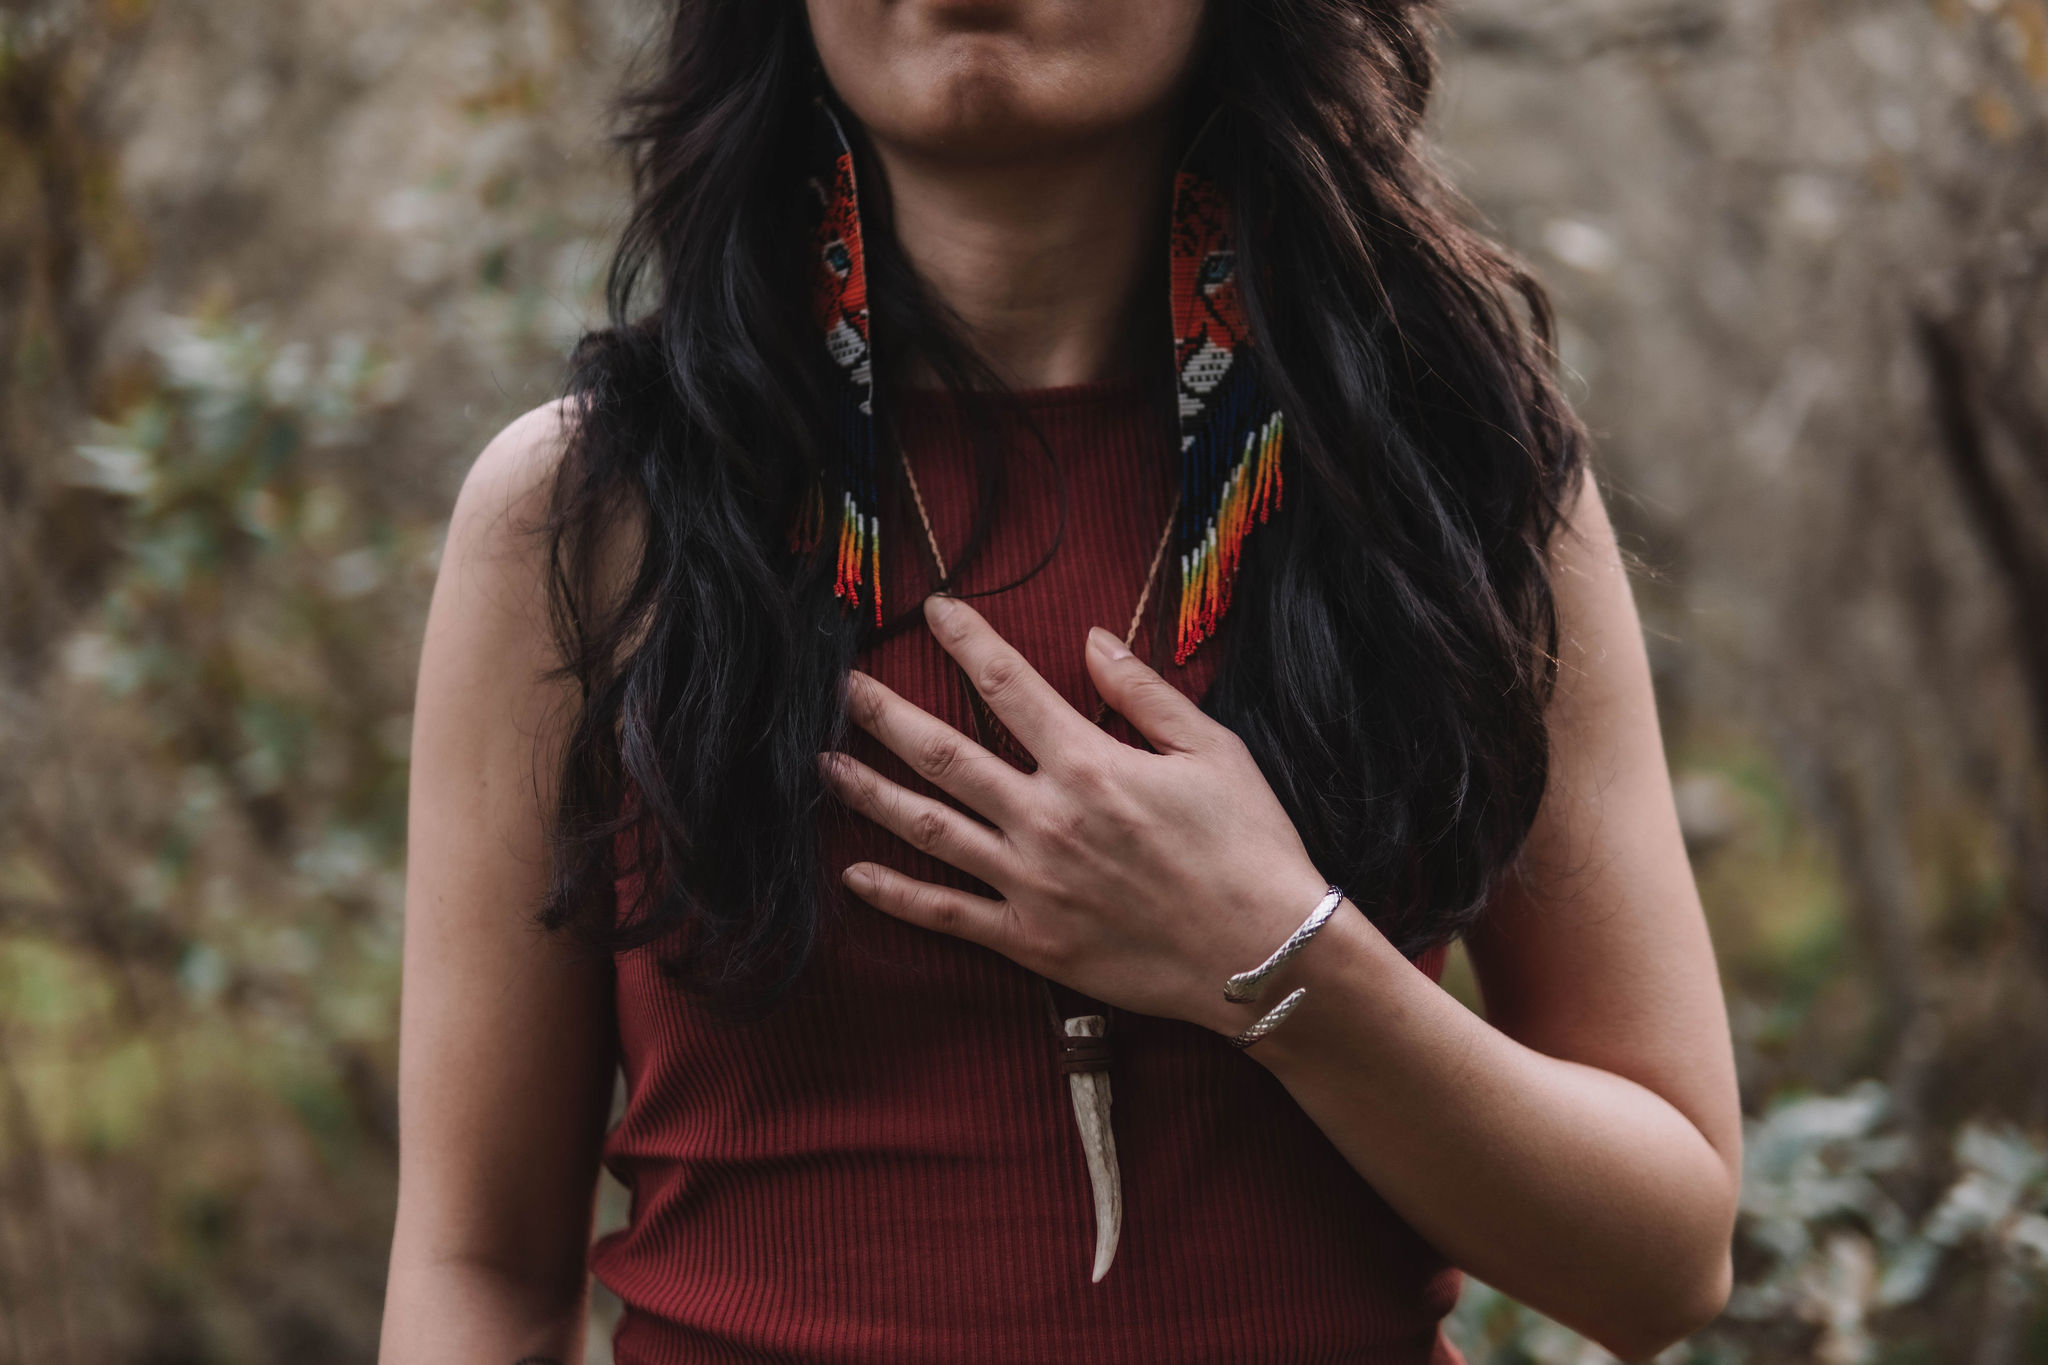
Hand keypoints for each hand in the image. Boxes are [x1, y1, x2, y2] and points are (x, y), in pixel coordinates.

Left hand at [820, 594, 1336, 1036]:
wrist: (1266, 954)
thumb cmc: (1249, 847)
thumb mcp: (1214, 751)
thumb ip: (1144, 694)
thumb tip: (1092, 641)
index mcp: (1089, 764)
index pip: (1008, 686)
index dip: (966, 640)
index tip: (934, 609)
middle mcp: (1045, 818)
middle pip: (943, 754)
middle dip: (886, 715)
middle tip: (842, 688)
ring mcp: (1030, 882)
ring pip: (928, 829)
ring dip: (870, 793)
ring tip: (825, 766)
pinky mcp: (1031, 941)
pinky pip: (946, 914)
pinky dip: (896, 894)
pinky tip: (856, 875)